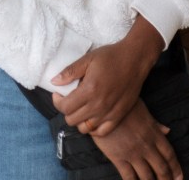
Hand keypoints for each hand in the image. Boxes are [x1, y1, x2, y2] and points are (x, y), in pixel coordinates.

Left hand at [52, 16, 162, 135]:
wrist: (135, 59)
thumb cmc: (111, 56)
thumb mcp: (88, 59)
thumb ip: (70, 71)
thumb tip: (54, 82)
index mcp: (89, 90)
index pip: (65, 107)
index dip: (57, 101)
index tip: (58, 93)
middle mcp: (98, 105)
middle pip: (72, 120)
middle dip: (66, 110)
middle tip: (70, 99)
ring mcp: (109, 113)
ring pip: (85, 128)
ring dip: (79, 119)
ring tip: (81, 107)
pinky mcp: (118, 116)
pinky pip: (101, 132)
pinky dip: (93, 127)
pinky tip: (93, 115)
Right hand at [91, 100, 182, 179]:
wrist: (103, 106)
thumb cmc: (124, 105)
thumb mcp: (143, 110)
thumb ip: (156, 123)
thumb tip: (168, 130)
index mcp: (154, 133)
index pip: (169, 154)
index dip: (176, 168)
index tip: (179, 177)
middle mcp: (146, 146)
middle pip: (161, 168)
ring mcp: (133, 154)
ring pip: (147, 176)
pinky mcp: (118, 158)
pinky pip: (129, 177)